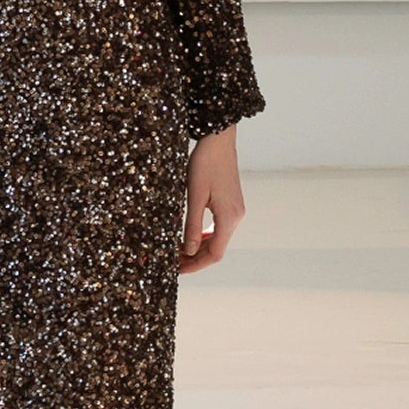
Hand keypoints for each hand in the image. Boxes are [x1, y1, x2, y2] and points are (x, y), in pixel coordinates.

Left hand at [179, 126, 250, 274]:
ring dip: (199, 247)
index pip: (215, 254)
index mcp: (229, 218)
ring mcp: (235, 210)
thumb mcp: (194, 196)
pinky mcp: (231, 203)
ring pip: (217, 239)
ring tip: (178, 251)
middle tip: (173, 262)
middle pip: (217, 249)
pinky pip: (218, 227)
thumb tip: (189, 251)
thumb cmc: (205, 164)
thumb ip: (192, 225)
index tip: (177, 270)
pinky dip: (204, 235)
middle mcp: (236, 217)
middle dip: (195, 258)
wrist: (219, 139)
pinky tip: (190, 235)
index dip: (196, 265)